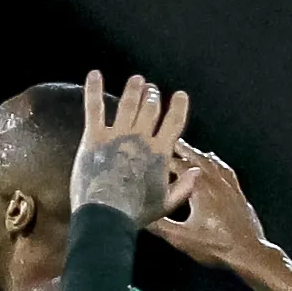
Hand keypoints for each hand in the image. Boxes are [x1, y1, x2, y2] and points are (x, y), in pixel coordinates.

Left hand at [72, 71, 188, 222]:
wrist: (106, 216)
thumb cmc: (135, 214)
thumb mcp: (166, 204)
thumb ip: (183, 186)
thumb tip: (197, 171)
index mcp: (160, 152)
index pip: (175, 120)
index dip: (179, 105)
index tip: (180, 96)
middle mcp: (141, 138)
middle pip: (151, 107)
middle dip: (153, 95)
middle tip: (151, 90)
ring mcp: (117, 135)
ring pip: (128, 103)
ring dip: (133, 89)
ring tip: (136, 80)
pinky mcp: (94, 137)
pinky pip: (95, 108)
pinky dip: (94, 89)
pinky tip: (94, 74)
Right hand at [149, 143, 270, 274]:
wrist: (248, 251)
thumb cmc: (216, 245)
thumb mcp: (181, 238)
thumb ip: (159, 225)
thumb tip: (140, 217)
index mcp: (199, 186)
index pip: (176, 165)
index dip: (162, 160)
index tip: (152, 154)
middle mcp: (214, 179)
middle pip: (194, 158)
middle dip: (181, 150)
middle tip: (169, 142)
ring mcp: (228, 184)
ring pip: (210, 161)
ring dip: (197, 154)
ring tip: (188, 149)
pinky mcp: (237, 191)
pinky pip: (225, 169)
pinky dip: (216, 162)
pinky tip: (214, 163)